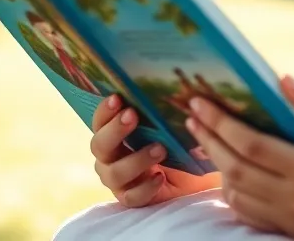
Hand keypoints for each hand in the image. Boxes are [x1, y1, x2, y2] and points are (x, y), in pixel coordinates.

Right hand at [90, 94, 220, 207]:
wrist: (194, 178)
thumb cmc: (177, 145)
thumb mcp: (172, 127)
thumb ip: (164, 113)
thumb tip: (173, 93)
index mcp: (114, 135)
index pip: (100, 121)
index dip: (104, 110)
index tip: (117, 97)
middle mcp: (110, 158)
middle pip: (99, 145)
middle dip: (114, 130)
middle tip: (133, 116)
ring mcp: (118, 181)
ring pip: (115, 173)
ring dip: (136, 159)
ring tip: (160, 149)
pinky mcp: (131, 199)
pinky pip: (132, 197)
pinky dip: (146, 186)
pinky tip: (160, 177)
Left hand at [186, 75, 293, 237]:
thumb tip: (282, 79)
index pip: (251, 145)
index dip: (220, 123)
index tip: (201, 102)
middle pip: (236, 170)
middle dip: (210, 140)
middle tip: (192, 115)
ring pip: (237, 195)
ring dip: (218, 167)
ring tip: (208, 137)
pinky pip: (250, 214)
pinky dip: (233, 192)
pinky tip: (229, 169)